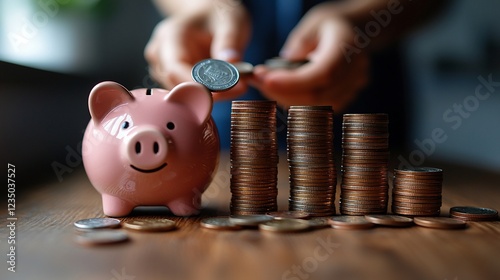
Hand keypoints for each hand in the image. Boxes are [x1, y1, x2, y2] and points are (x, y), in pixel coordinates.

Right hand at [145, 0, 250, 100]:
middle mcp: (161, 54)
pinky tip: (225, 89)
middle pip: (176, 86)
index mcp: (171, 36)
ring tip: (236, 86)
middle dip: (207, 94)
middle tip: (239, 89)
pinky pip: (187, 96)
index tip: (220, 93)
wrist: (209, 16)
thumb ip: (229, 40)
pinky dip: (207, 96)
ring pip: (181, 95)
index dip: (194, 86)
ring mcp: (163, 69)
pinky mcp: (172, 80)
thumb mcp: (230, 21)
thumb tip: (229, 62)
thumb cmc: (217, 16)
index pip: (174, 69)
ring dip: (209, 97)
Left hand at [250, 2, 368, 110]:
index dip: (294, 82)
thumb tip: (282, 64)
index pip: (322, 74)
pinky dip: (296, 101)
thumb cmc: (331, 26)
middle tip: (258, 80)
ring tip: (265, 84)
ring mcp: (352, 88)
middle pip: (317, 95)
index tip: (267, 80)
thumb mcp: (314, 23)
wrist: (356, 33)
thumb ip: (300, 43)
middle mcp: (354, 72)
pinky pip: (318, 107)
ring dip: (286, 98)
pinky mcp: (344, 98)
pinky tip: (281, 90)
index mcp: (347, 48)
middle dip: (282, 91)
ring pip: (315, 106)